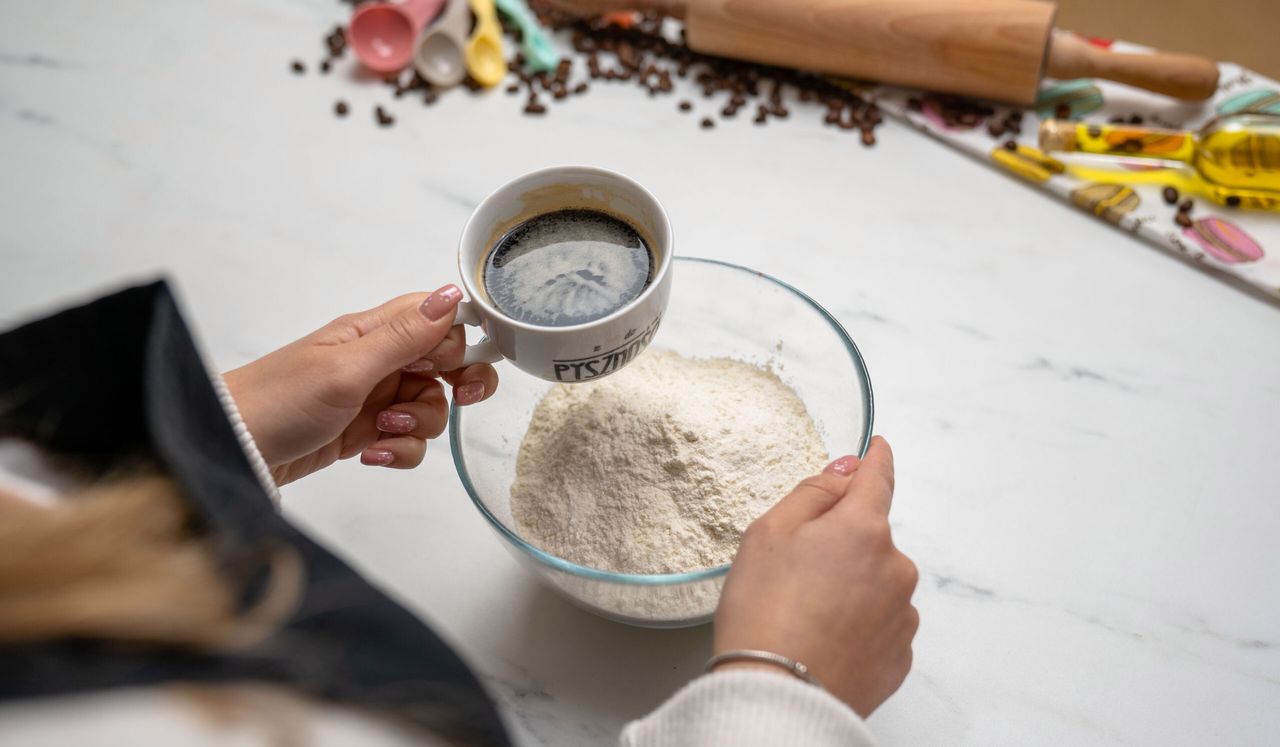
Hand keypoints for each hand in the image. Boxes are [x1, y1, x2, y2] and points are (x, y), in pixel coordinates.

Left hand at [223, 285, 497, 484]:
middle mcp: (377, 360)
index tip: (460, 363)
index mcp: (372, 331)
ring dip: (420, 424)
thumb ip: (403, 336)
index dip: (459, 338)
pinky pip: (406, 439)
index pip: (437, 318)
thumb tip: (451, 296)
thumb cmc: (276, 400)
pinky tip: (373, 455)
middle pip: (445, 363)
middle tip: (462, 397)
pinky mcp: (364, 432)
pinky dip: (400, 450)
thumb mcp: (347, 367)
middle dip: (459, 384)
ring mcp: (372, 397)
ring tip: (383, 430)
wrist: (229, 449)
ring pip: (430, 406)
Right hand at [712, 437, 916, 716]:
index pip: (878, 478)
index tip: (877, 449)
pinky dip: (857, 626)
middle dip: (841, 544)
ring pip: (877, 583)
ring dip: (851, 587)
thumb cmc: (764, 612)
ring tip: (804, 616)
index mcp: (864, 528)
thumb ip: (812, 494)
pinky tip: (822, 640)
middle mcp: (896, 567)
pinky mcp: (900, 656)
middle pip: (871, 537)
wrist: (778, 696)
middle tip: (793, 572)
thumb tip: (845, 472)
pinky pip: (879, 625)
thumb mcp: (768, 534)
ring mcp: (902, 615)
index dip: (875, 459)